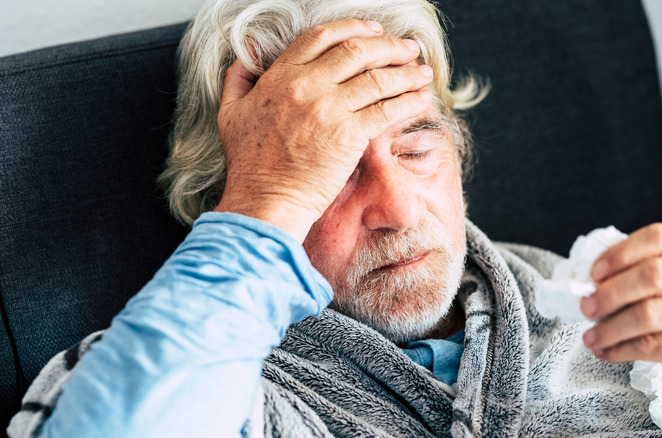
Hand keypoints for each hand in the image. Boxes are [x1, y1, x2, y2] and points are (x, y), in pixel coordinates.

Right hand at [214, 19, 433, 241]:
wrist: (265, 200)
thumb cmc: (249, 165)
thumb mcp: (231, 112)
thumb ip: (238, 78)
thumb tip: (245, 53)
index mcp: (280, 77)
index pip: (322, 37)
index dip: (354, 27)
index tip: (374, 29)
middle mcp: (306, 86)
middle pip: (357, 50)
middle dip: (389, 45)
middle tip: (408, 48)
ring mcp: (329, 109)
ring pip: (378, 78)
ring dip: (407, 72)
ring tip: (423, 71)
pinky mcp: (349, 135)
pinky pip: (387, 109)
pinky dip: (409, 101)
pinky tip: (421, 98)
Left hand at [579, 223, 661, 436]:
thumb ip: (644, 276)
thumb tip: (590, 280)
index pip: (659, 237)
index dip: (620, 253)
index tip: (594, 272)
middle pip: (653, 274)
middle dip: (610, 292)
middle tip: (587, 306)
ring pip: (649, 313)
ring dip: (610, 327)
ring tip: (592, 336)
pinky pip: (651, 345)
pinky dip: (620, 349)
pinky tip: (607, 351)